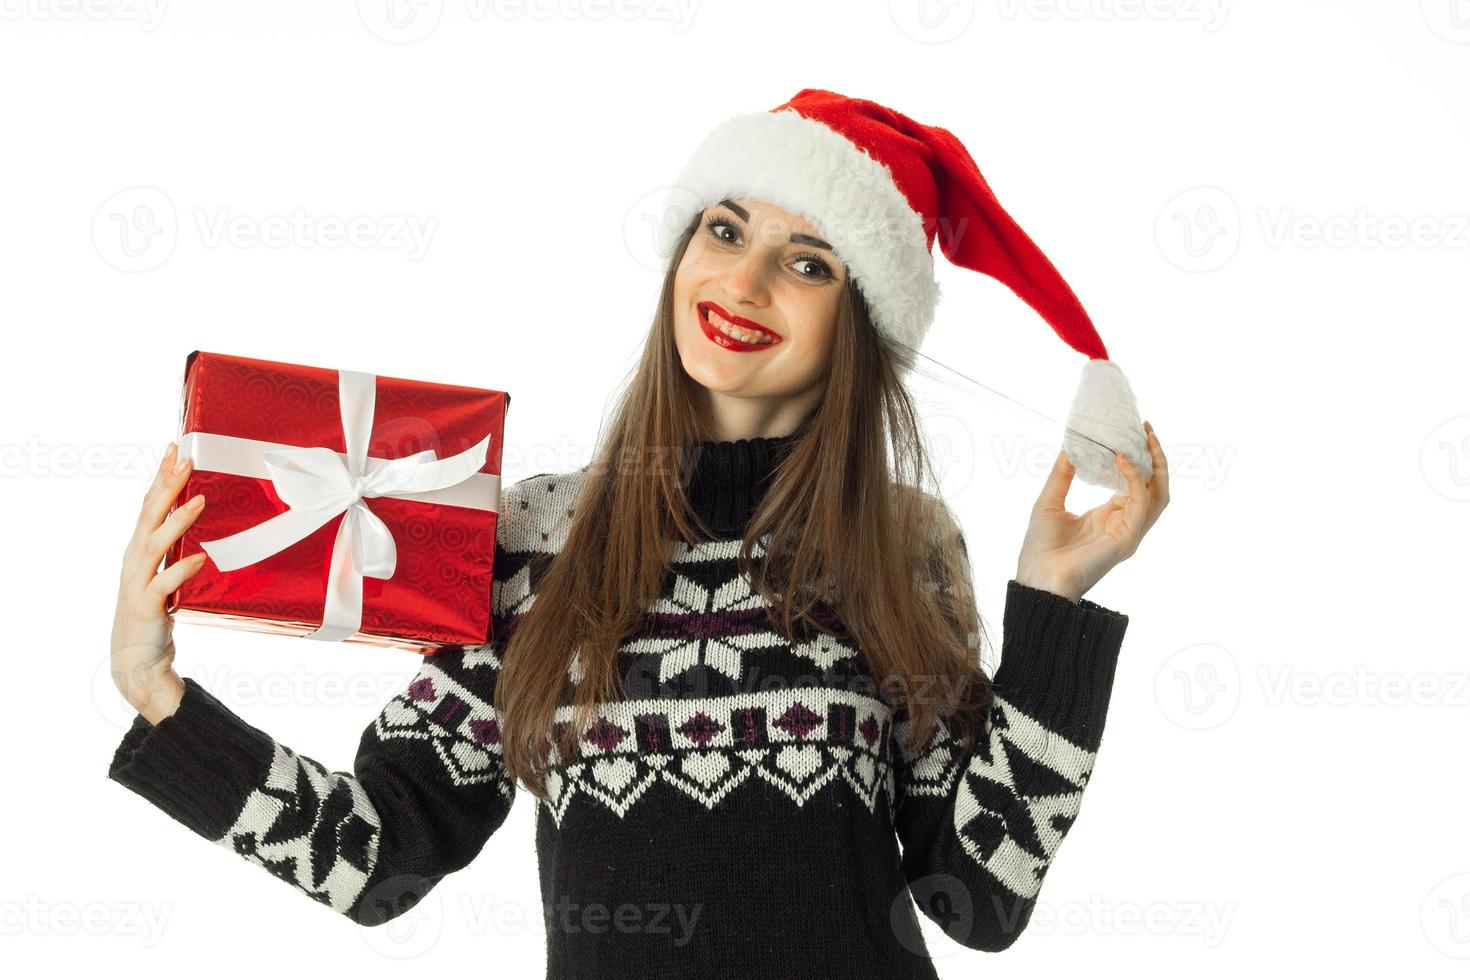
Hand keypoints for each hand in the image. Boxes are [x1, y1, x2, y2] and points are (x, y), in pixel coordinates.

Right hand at [111, 441, 209, 724]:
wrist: (136, 659)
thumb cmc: (154, 611)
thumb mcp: (165, 573)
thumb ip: (176, 549)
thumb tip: (201, 520)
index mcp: (138, 549)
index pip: (149, 505)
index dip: (161, 476)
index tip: (175, 448)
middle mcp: (134, 560)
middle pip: (149, 516)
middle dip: (166, 486)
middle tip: (185, 458)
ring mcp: (138, 583)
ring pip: (155, 545)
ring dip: (177, 522)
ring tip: (200, 501)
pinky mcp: (147, 607)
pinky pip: (165, 585)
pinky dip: (182, 570)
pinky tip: (200, 557)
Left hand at [1015, 420, 1168, 601]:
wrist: (1036, 580)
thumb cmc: (1040, 549)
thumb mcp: (1049, 502)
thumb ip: (1063, 475)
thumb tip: (1070, 446)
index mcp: (1110, 516)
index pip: (1138, 483)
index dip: (1138, 458)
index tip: (1132, 431)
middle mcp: (1125, 524)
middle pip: (1156, 487)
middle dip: (1155, 457)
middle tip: (1145, 428)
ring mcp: (1129, 533)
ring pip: (1159, 494)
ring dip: (1155, 464)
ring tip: (1143, 437)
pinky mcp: (1126, 539)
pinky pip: (1140, 503)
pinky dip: (1134, 479)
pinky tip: (1120, 459)